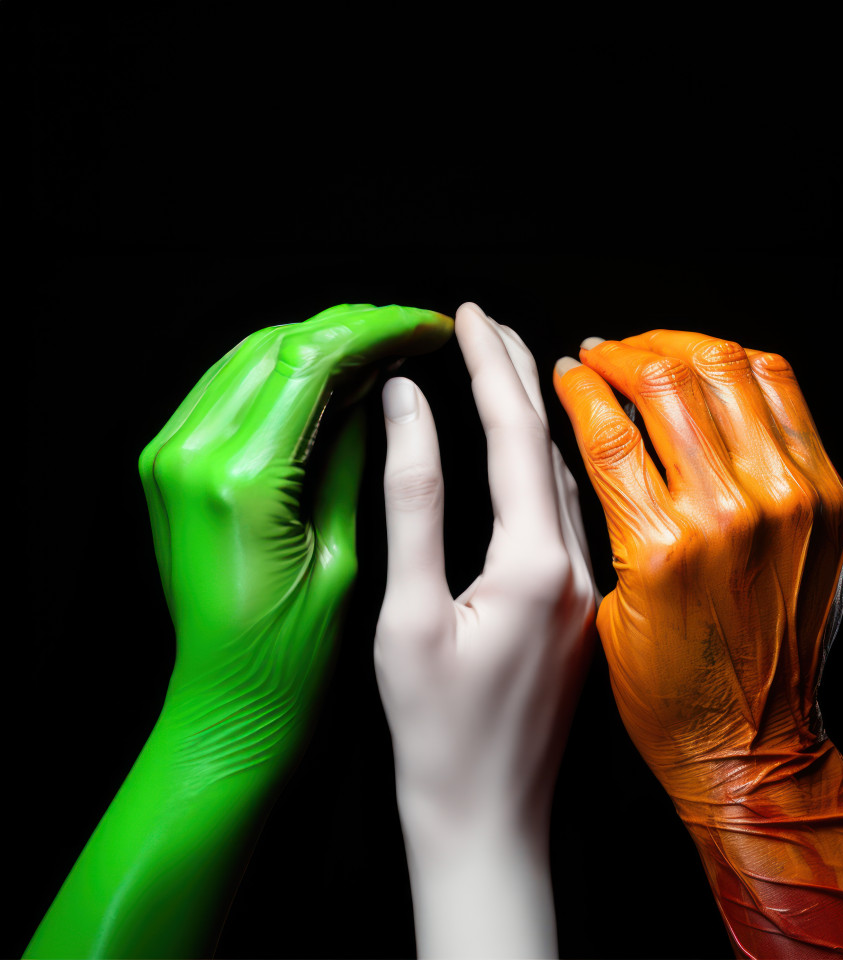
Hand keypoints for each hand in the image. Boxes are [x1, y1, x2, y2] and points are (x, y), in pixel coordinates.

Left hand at [24, 303, 451, 959]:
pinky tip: (330, 380)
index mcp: (243, 480)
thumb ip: (351, 457)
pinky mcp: (169, 464)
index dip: (380, 330)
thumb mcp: (344, 556)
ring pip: (252, 355)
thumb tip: (379, 386)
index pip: (314, 359)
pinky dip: (284, 370)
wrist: (227, 705)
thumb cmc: (292, 657)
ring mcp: (170, 455)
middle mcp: (192, 454)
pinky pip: (230, 387)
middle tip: (414, 333)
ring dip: (319, 343)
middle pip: (279, 343)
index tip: (429, 327)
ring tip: (382, 351)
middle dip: (353, 327)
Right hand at [375, 303, 595, 958]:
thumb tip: (410, 410)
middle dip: (517, 373)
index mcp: (537, 563)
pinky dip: (544, 467)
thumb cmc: (436, 732)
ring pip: (565, 478)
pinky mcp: (581, 611)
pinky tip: (530, 454)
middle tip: (485, 321)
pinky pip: (569, 516)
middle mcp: (579, 567)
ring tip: (503, 368)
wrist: (488, 819)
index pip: (514, 431)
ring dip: (534, 418)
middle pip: (549, 443)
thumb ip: (412, 503)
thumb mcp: (407, 613)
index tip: (468, 313)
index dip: (489, 364)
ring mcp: (587, 590)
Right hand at [555, 330, 842, 957]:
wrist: (752, 742)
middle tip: (602, 353)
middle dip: (623, 354)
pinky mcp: (824, 500)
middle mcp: (729, 514)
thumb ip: (605, 513)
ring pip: (728, 373)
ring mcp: (787, 501)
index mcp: (658, 546)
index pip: (608, 428)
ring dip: (678, 349)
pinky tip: (711, 369)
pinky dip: (741, 368)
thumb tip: (599, 433)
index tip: (564, 370)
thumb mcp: (609, 605)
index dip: (577, 385)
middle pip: (667, 384)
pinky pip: (783, 396)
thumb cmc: (668, 691)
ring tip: (649, 352)